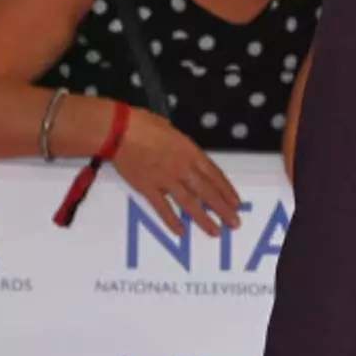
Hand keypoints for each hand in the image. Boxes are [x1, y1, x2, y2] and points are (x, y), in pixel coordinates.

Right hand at [112, 109, 240, 237]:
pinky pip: (162, 207)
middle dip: (222, 208)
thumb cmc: (144, 124)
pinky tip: (181, 231)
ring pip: (189, 203)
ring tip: (215, 231)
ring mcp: (166, 180)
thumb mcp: (173, 131)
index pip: (214, 175)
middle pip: (207, 192)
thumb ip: (183, 147)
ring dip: (203, 218)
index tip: (235, 202)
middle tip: (234, 223)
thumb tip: (188, 155)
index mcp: (190, 152)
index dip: (226, 190)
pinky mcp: (148, 188)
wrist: (120, 130)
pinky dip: (172, 220)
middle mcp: (183, 168)